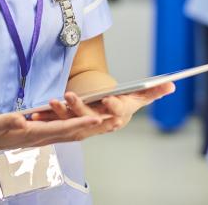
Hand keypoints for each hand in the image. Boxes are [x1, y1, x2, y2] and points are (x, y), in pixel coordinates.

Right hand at [0, 110, 104, 155]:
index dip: (79, 123)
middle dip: (91, 127)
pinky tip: (82, 123)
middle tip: (111, 119)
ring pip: (69, 134)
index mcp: (32, 134)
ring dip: (87, 128)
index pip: (61, 128)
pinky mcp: (37, 134)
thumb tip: (22, 121)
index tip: (96, 118)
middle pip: (71, 133)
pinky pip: (62, 132)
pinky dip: (76, 126)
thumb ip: (7, 122)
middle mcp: (39, 138)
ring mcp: (39, 137)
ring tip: (104, 121)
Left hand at [31, 82, 174, 136]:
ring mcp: (82, 125)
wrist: (106, 116)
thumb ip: (154, 90)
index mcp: (117, 116)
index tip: (108, 99)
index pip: (116, 112)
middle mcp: (99, 124)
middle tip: (70, 96)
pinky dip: (46, 117)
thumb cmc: (123, 104)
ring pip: (70, 120)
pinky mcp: (68, 124)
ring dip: (59, 112)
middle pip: (89, 117)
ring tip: (53, 101)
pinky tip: (35, 112)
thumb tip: (172, 83)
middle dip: (79, 108)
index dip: (112, 106)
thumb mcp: (139, 96)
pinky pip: (56, 121)